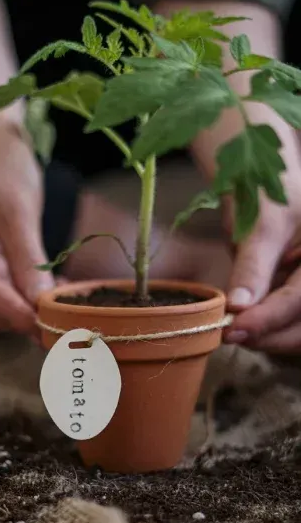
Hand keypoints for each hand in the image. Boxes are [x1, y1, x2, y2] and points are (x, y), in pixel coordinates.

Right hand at [0, 118, 53, 333]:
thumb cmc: (0, 164)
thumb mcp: (18, 208)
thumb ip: (28, 258)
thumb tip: (42, 304)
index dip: (14, 310)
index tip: (45, 325)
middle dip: (17, 316)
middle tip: (60, 324)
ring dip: (19, 312)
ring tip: (57, 306)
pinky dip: (17, 301)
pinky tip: (45, 294)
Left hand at [224, 180, 300, 353]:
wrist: (263, 184)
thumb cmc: (267, 191)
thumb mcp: (261, 224)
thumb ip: (252, 266)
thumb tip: (238, 307)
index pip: (299, 299)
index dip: (267, 319)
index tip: (234, 329)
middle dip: (268, 336)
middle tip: (228, 334)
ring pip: (297, 333)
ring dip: (266, 338)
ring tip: (234, 329)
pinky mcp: (298, 300)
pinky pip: (288, 327)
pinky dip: (266, 331)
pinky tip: (244, 324)